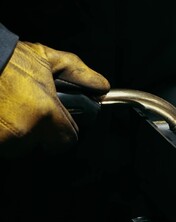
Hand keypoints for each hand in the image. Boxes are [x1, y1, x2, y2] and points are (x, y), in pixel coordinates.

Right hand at [0, 41, 109, 156]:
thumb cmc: (6, 58)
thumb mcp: (48, 59)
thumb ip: (80, 74)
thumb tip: (102, 87)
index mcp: (44, 113)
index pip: (66, 141)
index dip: (62, 132)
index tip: (56, 126)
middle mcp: (23, 130)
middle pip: (38, 144)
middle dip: (35, 131)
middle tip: (25, 109)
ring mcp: (2, 138)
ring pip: (16, 147)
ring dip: (15, 134)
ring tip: (8, 109)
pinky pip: (0, 144)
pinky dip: (1, 132)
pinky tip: (0, 114)